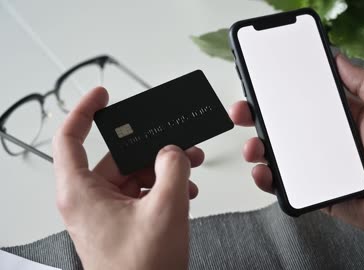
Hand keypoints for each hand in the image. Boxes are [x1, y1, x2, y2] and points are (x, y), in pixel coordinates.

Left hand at [53, 87, 203, 269]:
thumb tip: (173, 151)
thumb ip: (173, 169)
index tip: (103, 96)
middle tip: (177, 143)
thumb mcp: (166, 210)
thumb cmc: (141, 269)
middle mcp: (88, 200)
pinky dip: (161, 189)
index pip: (70, 139)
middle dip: (151, 149)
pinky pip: (139, 194)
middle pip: (116, 157)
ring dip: (162, 170)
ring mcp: (105, 213)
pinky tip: (184, 192)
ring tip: (189, 169)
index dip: (84, 111)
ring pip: (132, 175)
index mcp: (81, 193)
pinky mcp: (121, 223)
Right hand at [229, 55, 363, 249]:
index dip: (278, 95)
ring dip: (258, 149)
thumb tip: (339, 59)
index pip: (301, 103)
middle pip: (282, 129)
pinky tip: (263, 172)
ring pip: (279, 156)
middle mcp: (325, 141)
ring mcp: (318, 167)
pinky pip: (287, 185)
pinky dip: (269, 180)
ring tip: (253, 147)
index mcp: (340, 119)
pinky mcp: (317, 191)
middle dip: (257, 119)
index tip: (260, 87)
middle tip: (243, 112)